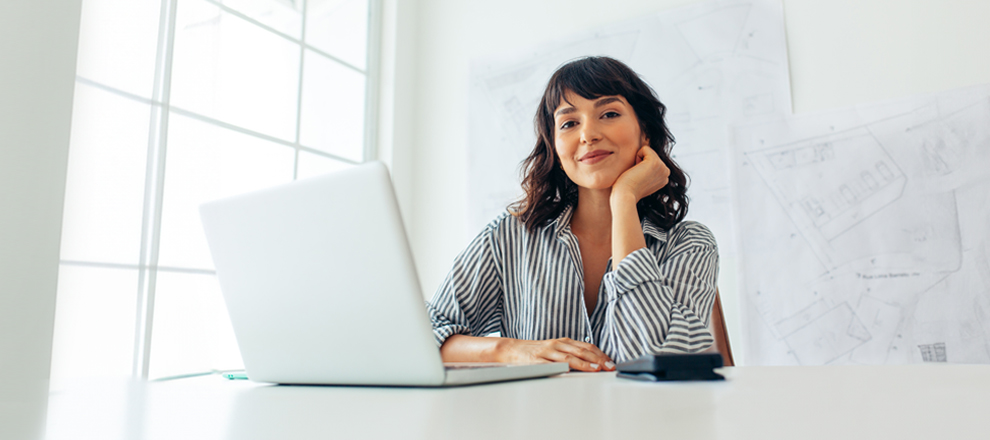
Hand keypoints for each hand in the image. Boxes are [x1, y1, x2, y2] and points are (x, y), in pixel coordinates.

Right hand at [496, 337, 614, 371]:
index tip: (611, 363)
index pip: (586, 347)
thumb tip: (593, 363)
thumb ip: (571, 354)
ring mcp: (547, 352)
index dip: (600, 354)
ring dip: (584, 363)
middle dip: (597, 359)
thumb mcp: (555, 349)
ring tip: (596, 369)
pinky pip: (550, 365)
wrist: (511, 349)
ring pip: (568, 357)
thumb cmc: (535, 352)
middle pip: (581, 351)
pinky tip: (569, 371)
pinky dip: (560, 367)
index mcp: (563, 342)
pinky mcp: (536, 361)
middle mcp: (557, 345)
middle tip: (609, 367)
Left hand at [611, 145, 669, 203]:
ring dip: (638, 160)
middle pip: (651, 154)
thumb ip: (647, 171)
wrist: (625, 195)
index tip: (639, 179)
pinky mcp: (655, 162)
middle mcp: (666, 172)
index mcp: (664, 177)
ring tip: (636, 174)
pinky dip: (637, 156)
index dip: (642, 166)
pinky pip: (644, 148)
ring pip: (648, 151)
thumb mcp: (642, 180)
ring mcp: (662, 167)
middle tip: (637, 176)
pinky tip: (636, 169)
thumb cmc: (628, 189)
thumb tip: (643, 161)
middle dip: (641, 162)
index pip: (652, 161)